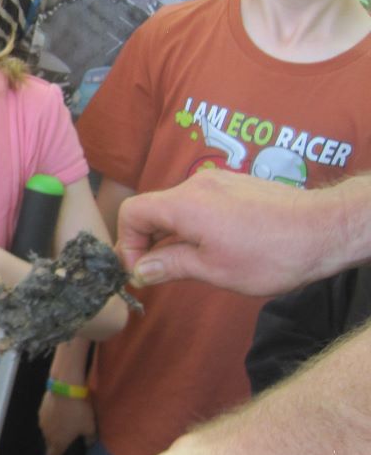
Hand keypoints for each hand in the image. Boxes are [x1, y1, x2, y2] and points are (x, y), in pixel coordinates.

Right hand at [39, 392, 94, 454]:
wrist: (66, 388)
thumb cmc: (79, 411)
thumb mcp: (91, 427)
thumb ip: (89, 439)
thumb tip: (88, 443)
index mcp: (59, 443)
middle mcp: (47, 434)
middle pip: (50, 444)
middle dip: (56, 443)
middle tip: (67, 438)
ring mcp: (42, 422)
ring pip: (47, 431)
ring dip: (54, 430)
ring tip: (64, 422)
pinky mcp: (41, 410)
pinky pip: (46, 419)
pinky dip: (52, 419)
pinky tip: (60, 412)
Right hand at [117, 171, 317, 293]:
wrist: (326, 230)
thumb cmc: (272, 254)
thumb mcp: (214, 270)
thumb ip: (170, 265)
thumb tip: (140, 270)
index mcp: (184, 204)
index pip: (131, 213)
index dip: (127, 243)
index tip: (142, 270)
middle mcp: (196, 185)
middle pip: (153, 210)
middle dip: (149, 242)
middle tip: (161, 273)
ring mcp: (217, 182)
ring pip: (177, 207)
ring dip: (174, 235)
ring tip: (192, 262)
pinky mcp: (235, 185)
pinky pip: (199, 203)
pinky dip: (194, 224)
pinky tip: (216, 246)